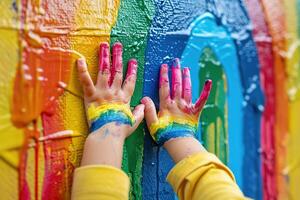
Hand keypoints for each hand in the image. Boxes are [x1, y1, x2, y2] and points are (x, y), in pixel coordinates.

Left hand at [77, 42, 143, 166]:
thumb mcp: (135, 121)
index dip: (131, 70)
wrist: (108, 133)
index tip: (133, 61)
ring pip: (104, 71)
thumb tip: (143, 105)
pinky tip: (80, 59)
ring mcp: (102, 92)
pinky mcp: (90, 95)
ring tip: (104, 45)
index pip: (129, 81)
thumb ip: (139, 112)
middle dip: (118, 57)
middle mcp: (114, 92)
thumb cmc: (121, 129)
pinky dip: (82, 70)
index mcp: (124, 98)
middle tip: (118, 46)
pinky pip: (86, 81)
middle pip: (117, 71)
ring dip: (104, 57)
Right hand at [141, 58, 211, 145]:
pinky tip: (209, 82)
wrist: (178, 142)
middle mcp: (177, 103)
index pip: (165, 87)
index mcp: (167, 105)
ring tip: (185, 68)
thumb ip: (148, 110)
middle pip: (176, 84)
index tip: (164, 66)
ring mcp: (187, 106)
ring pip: (187, 89)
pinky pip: (202, 99)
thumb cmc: (164, 134)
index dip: (164, 76)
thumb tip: (144, 98)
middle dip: (175, 72)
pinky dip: (206, 91)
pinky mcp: (195, 111)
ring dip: (186, 78)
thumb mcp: (152, 123)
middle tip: (175, 61)